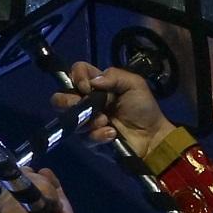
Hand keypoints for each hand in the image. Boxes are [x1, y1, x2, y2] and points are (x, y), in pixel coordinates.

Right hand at [56, 58, 170, 151]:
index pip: (75, 73)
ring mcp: (86, 121)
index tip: (87, 86)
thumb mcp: (134, 84)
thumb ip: (114, 76)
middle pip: (60, 98)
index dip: (76, 76)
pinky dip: (99, 134)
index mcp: (96, 84)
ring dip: (89, 119)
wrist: (152, 136)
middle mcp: (87, 101)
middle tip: (86, 105)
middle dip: (69, 101)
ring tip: (107, 120)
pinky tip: (112, 134)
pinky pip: (84, 137)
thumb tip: (93, 81)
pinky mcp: (89, 140)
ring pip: (70, 119)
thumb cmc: (143, 107)